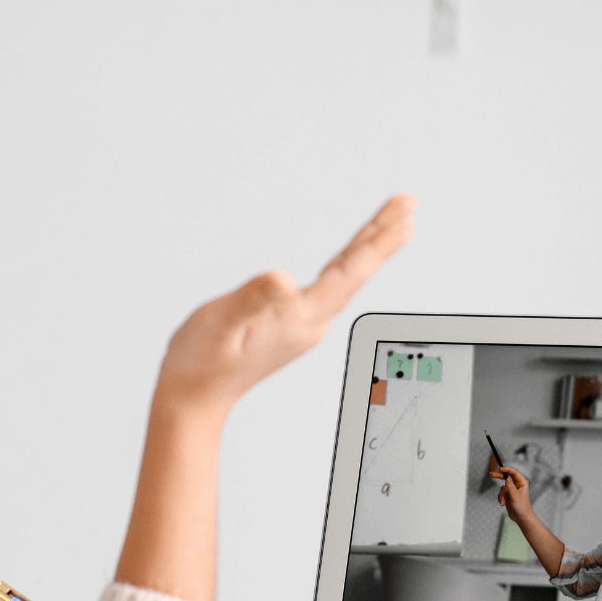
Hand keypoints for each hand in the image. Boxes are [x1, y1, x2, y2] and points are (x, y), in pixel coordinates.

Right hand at [156, 194, 415, 415]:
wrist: (193, 397)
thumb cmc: (200, 361)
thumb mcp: (220, 323)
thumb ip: (252, 298)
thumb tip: (284, 280)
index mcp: (298, 318)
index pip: (348, 273)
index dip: (377, 242)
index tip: (403, 214)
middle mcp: (309, 323)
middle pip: (355, 273)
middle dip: (382, 235)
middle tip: (408, 202)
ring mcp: (304, 326)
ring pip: (345, 280)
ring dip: (369, 249)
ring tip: (392, 223)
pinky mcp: (293, 326)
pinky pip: (331, 288)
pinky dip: (347, 266)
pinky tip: (350, 259)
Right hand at [493, 466, 533, 522]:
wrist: (521, 517)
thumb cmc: (521, 507)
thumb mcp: (515, 496)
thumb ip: (510, 486)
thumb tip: (506, 477)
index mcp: (522, 483)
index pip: (514, 472)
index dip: (507, 469)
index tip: (499, 469)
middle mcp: (517, 484)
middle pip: (506, 476)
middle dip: (498, 476)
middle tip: (490, 474)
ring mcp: (512, 489)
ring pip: (502, 487)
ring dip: (501, 495)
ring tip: (503, 502)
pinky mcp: (508, 494)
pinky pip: (501, 493)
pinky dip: (501, 498)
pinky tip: (503, 503)